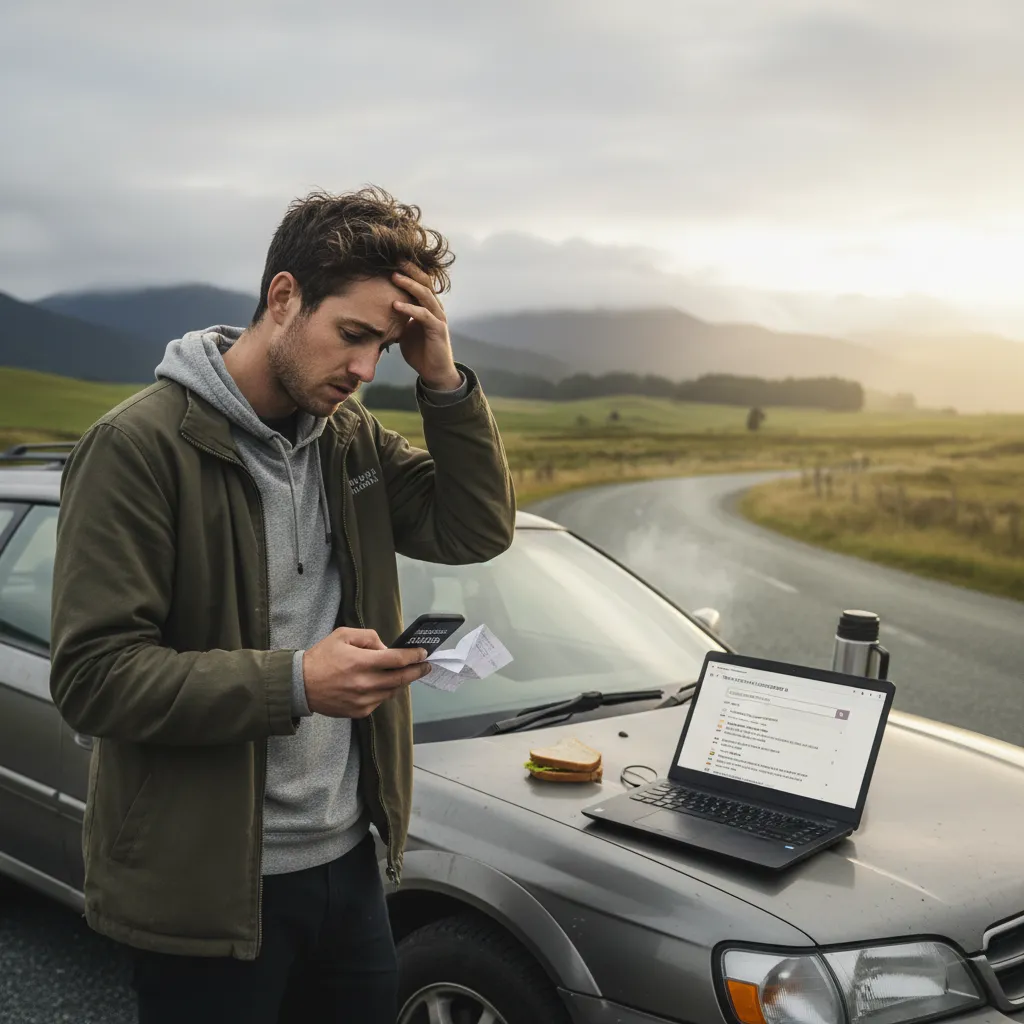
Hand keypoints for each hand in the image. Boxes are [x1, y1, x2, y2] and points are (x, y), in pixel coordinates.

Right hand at [302, 627, 429, 717]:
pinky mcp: (359, 711)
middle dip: (417, 671)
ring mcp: (363, 700)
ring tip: (405, 673)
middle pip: (401, 679)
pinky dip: (384, 691)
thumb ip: (368, 638)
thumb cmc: (321, 657)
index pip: (397, 660)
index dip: (413, 656)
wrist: (300, 685)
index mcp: (361, 662)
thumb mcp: (343, 635)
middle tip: (426, 666)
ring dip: (401, 682)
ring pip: (392, 691)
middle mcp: (365, 683)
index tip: (423, 654)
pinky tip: (381, 684)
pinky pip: (380, 701)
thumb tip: (386, 648)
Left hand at [392, 262, 461, 390]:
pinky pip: (424, 315)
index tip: (392, 260)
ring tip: (394, 276)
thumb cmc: (420, 351)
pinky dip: (410, 308)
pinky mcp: (438, 330)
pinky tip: (395, 304)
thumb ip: (397, 318)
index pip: (420, 282)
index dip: (408, 270)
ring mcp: (438, 318)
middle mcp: (435, 308)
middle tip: (395, 259)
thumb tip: (376, 310)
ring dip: (409, 285)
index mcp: (428, 306)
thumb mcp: (404, 331)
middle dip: (410, 269)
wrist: (435, 372)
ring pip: (425, 295)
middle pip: (425, 282)